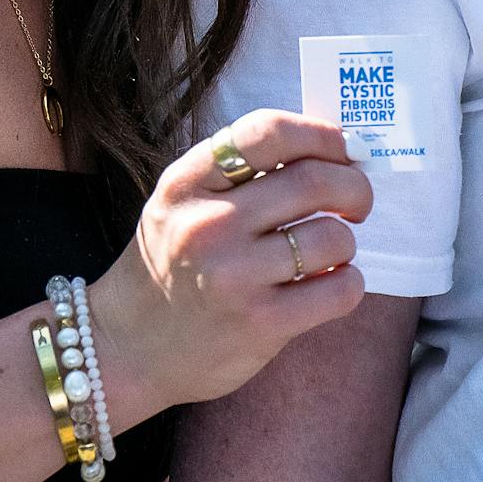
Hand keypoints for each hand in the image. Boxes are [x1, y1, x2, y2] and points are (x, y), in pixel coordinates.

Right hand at [89, 109, 373, 415]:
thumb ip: (241, 171)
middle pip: (314, 181)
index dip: (322, 134)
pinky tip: (331, 283)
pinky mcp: (259, 325)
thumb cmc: (169, 264)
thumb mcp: (182, 200)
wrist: (124, 349)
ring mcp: (234, 276)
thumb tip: (335, 152)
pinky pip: (337, 291)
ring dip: (347, 240)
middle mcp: (209, 223)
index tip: (342, 150)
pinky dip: (349, 283)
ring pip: (332, 237)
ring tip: (331, 249)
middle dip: (354, 186)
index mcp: (189, 181)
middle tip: (358, 200)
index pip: (269, 132)